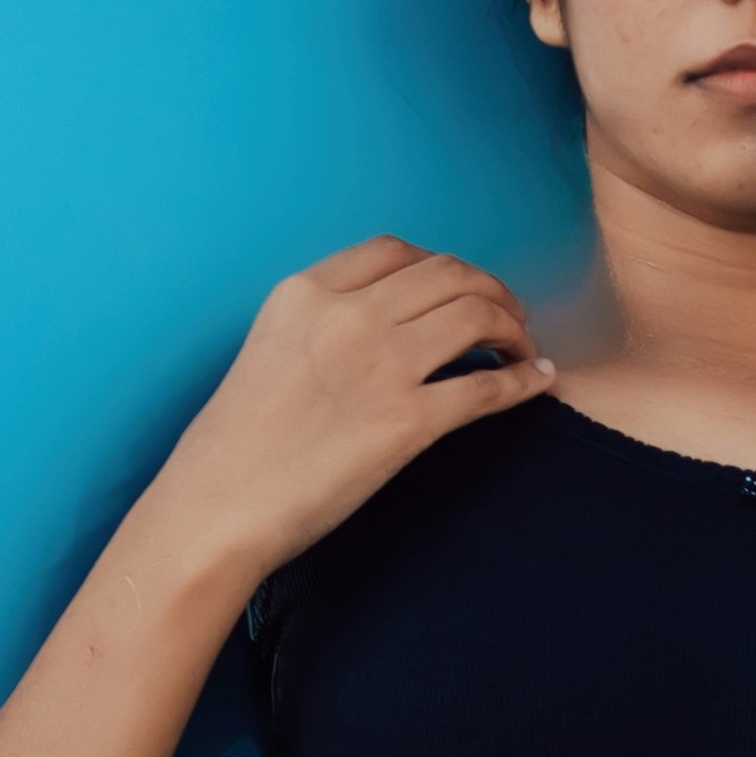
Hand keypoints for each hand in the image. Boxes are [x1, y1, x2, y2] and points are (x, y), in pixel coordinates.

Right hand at [142, 236, 551, 587]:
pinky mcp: (407, 421)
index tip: (460, 287)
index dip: (442, 265)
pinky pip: (488, 387)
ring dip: (513, 327)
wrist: (217, 505)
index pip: (395, 251)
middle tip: (509, 317)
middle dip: (490, 289)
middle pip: (449, 273)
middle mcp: (348, 315)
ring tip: (522, 348)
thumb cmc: (234, 443)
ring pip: (478, 314)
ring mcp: (381, 365)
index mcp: (307, 292)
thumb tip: (380, 328)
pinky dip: (524, 380)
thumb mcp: (269, 350)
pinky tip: (538, 381)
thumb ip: (319, 324)